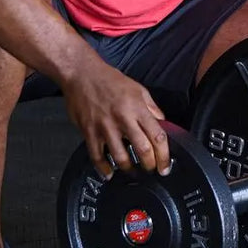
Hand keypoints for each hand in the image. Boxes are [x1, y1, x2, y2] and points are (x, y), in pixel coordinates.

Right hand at [61, 61, 168, 179]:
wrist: (82, 73)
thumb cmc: (110, 80)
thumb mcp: (138, 89)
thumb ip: (152, 108)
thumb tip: (163, 124)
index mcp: (138, 108)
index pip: (158, 136)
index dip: (164, 156)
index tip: (165, 166)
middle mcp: (123, 118)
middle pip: (142, 149)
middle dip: (150, 165)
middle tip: (151, 170)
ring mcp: (105, 126)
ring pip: (121, 156)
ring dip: (129, 169)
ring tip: (133, 171)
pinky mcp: (89, 131)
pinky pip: (97, 155)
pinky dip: (104, 168)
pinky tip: (109, 173)